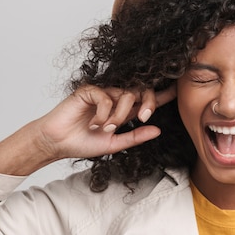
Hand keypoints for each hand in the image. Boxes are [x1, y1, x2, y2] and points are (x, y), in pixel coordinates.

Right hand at [35, 84, 177, 160]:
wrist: (58, 144)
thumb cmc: (82, 143)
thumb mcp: (115, 144)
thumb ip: (135, 136)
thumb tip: (158, 130)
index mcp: (122, 110)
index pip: (145, 99)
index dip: (161, 95)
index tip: (177, 91)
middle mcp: (114, 98)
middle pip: (140, 89)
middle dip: (147, 102)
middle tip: (143, 117)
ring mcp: (101, 93)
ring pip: (124, 94)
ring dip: (119, 115)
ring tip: (107, 129)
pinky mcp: (88, 91)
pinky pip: (106, 96)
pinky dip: (104, 112)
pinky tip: (95, 123)